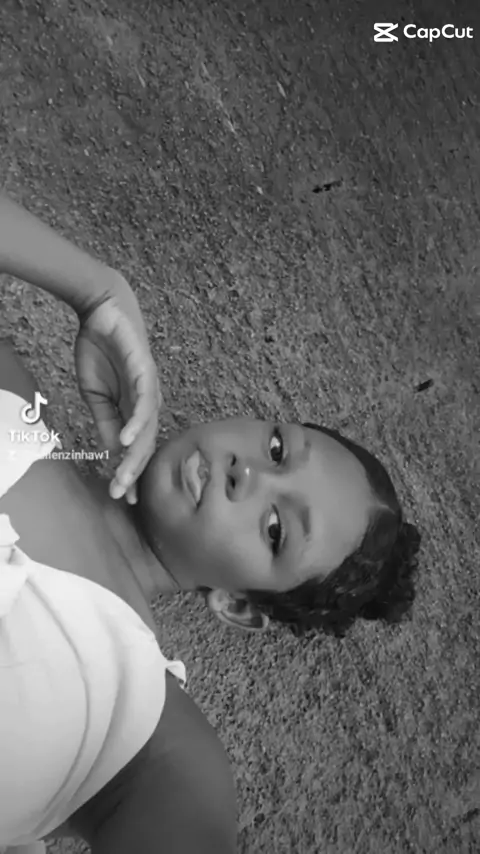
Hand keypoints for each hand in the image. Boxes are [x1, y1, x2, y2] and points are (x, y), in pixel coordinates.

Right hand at [74, 275, 160, 502]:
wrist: (102, 313)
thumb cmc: (101, 352)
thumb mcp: (96, 395)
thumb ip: (105, 421)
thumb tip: (111, 450)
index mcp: (136, 410)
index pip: (137, 448)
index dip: (130, 473)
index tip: (122, 497)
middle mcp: (148, 403)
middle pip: (146, 444)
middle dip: (133, 472)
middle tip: (121, 495)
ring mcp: (150, 388)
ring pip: (148, 429)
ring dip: (136, 454)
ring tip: (125, 476)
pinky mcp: (145, 373)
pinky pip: (145, 402)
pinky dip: (137, 422)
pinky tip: (127, 440)